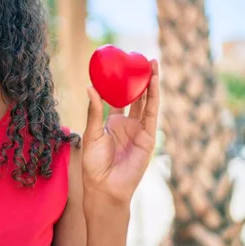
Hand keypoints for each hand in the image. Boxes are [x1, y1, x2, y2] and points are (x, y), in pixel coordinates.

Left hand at [81, 60, 159, 205]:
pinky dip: (154, 98)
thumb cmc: (94, 164)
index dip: (122, 82)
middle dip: (140, 79)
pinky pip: (152, 114)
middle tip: (141, 58)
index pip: (120, 97)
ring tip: (152, 64)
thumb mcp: (91, 134)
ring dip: (150, 84)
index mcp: (113, 122)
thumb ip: (94, 112)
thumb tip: (90, 87)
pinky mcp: (148, 137)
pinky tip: (153, 83)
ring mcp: (139, 130)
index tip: (123, 65)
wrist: (105, 187)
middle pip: (137, 96)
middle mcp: (128, 124)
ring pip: (147, 102)